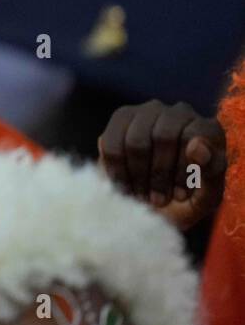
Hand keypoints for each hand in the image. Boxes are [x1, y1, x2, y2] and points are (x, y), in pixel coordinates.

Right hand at [98, 100, 226, 229]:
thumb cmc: (184, 202)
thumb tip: (197, 146)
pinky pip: (111, 145)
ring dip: (137, 175)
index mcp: (206, 129)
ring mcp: (147, 113)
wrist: (152, 211)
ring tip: (142, 194)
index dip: (182, 170)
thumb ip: (212, 172)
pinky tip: (125, 186)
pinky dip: (117, 171)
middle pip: (163, 137)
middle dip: (158, 174)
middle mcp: (179, 113)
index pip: (192, 137)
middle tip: (158, 199)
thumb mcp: (207, 198)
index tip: (180, 195)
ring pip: (136, 142)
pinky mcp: (120, 120)